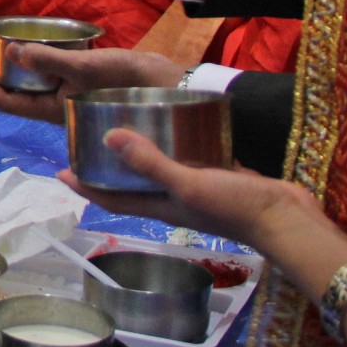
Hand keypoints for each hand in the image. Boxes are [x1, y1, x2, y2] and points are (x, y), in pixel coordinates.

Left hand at [0, 46, 184, 125]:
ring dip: (17, 72)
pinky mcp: (88, 87)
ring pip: (36, 89)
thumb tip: (11, 51)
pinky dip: (41, 66)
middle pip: (19, 97)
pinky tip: (40, 51)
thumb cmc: (128, 83)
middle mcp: (61, 109)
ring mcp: (74, 99)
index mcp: (55, 112)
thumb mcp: (85, 68)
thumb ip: (48, 61)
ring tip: (4, 50)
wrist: (171, 88)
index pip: (9, 104)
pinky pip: (54, 79)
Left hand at [58, 128, 316, 248]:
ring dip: (140, 157)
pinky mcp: (217, 178)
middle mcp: (173, 201)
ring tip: (124, 128)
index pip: (113, 199)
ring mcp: (196, 190)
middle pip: (131, 186)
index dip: (85, 187)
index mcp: (161, 206)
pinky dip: (174, 148)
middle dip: (107, 169)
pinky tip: (176, 128)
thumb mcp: (188, 184)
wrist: (287, 218)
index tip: (59, 173)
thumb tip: (109, 139)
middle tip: (87, 142)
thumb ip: (151, 164)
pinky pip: (186, 162)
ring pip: (158, 173)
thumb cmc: (236, 207)